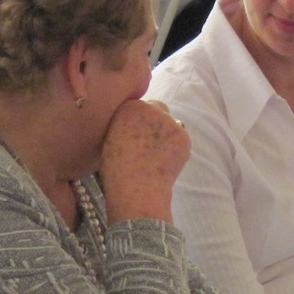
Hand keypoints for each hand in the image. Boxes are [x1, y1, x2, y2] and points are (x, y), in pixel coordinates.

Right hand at [98, 99, 189, 222]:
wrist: (136, 188)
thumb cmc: (115, 169)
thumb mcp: (109, 138)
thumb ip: (122, 124)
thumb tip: (133, 125)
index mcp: (128, 107)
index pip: (139, 106)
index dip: (138, 121)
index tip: (135, 136)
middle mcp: (150, 108)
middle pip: (157, 108)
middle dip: (154, 122)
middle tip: (149, 143)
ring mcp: (169, 121)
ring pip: (171, 123)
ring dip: (166, 133)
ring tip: (157, 155)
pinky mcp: (183, 135)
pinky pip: (180, 138)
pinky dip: (176, 148)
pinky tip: (166, 162)